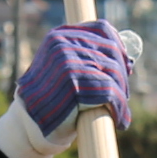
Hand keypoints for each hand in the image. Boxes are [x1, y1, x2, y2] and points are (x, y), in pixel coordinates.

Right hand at [0, 22, 139, 157]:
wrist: (27, 128)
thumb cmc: (51, 99)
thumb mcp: (63, 68)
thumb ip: (85, 55)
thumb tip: (129, 55)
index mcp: (59, 36)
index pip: (102, 29)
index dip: (118, 48)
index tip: (125, 66)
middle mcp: (62, 45)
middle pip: (111, 52)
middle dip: (121, 76)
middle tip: (122, 95)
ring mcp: (67, 65)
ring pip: (113, 73)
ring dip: (121, 95)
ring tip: (120, 111)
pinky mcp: (74, 87)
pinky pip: (109, 93)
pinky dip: (119, 108)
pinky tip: (120, 120)